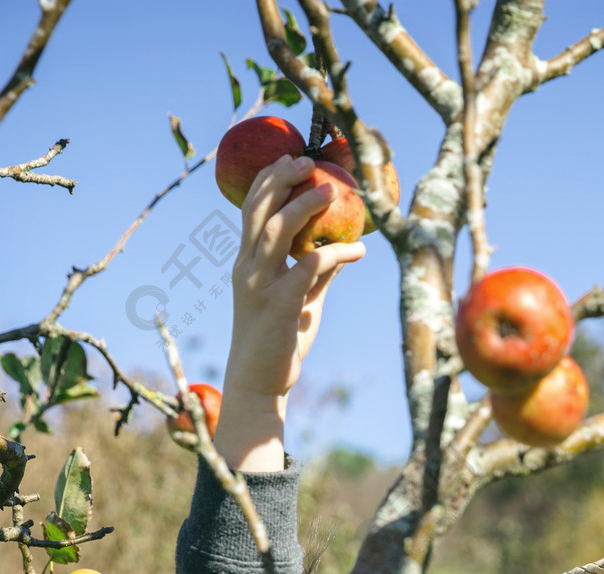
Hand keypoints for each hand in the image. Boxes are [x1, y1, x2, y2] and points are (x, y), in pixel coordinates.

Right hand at [214, 155, 365, 470]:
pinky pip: (307, 269)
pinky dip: (333, 255)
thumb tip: (343, 249)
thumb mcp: (298, 301)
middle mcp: (247, 269)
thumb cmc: (277, 343)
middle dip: (281, 180)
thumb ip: (316, 274)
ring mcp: (260, 287)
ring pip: (276, 232)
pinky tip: (357, 251)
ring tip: (331, 191)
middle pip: (258, 210)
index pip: (250, 210)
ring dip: (304, 207)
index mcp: (246, 264)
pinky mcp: (279, 307)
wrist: (259, 384)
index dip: (268, 180)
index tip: (291, 159)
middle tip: (309, 162)